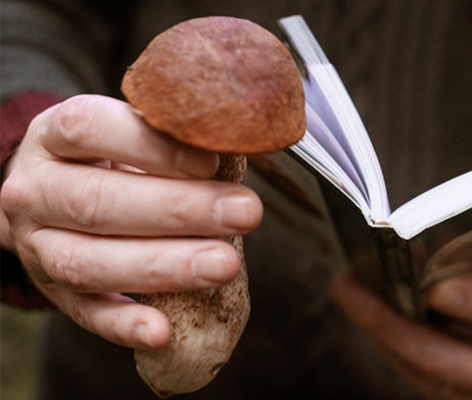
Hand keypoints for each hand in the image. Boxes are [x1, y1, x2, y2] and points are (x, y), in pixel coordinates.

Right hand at [0, 94, 261, 348]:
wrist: (46, 195)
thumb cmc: (105, 157)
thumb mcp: (125, 130)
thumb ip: (168, 137)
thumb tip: (235, 145)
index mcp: (52, 135)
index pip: (90, 130)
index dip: (152, 147)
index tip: (212, 162)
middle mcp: (34, 190)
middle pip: (95, 202)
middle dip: (177, 210)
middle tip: (245, 213)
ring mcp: (37, 246)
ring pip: (88, 262)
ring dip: (162, 267)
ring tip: (224, 265)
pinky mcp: (55, 292)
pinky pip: (85, 313)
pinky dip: (124, 325)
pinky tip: (162, 331)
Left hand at [330, 273, 471, 399]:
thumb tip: (433, 246)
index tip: (435, 286)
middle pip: (444, 359)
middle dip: (391, 322)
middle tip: (348, 286)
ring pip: (419, 371)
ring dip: (377, 330)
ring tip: (347, 290)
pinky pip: (413, 375)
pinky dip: (387, 341)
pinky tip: (365, 311)